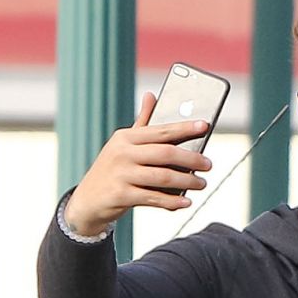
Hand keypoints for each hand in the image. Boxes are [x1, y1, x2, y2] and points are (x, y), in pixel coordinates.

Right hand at [64, 93, 212, 236]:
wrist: (88, 199)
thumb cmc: (113, 169)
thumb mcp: (123, 144)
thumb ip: (141, 123)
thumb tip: (152, 95)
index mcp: (126, 137)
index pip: (161, 130)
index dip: (184, 128)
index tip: (205, 126)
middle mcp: (123, 153)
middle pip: (165, 153)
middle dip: (191, 158)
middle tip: (209, 164)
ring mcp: (121, 174)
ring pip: (162, 177)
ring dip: (186, 181)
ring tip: (202, 184)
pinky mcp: (121, 195)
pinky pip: (153, 198)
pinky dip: (172, 201)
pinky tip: (186, 201)